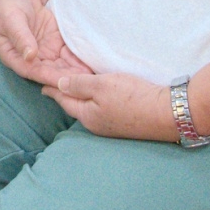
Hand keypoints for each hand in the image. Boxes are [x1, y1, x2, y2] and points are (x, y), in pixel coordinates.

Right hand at [0, 0, 90, 86]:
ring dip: (75, 72)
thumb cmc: (8, 4)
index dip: (47, 77)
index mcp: (14, 56)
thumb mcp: (10, 18)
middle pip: (49, 72)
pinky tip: (91, 63)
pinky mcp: (56, 43)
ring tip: (90, 76)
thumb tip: (29, 55)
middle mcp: (31, 58)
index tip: (61, 81)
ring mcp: (45, 51)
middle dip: (66, 77)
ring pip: (61, 66)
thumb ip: (20, 37)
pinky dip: (79, 60)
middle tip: (82, 82)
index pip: (31, 70)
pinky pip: (69, 55)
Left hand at [42, 69, 178, 140]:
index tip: (42, 84)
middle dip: (66, 95)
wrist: (168, 114)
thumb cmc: (133, 98)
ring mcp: (112, 126)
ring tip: (77, 87)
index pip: (64, 100)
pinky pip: (104, 110)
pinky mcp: (126, 124)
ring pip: (91, 109)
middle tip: (57, 83)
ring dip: (83, 97)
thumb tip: (58, 84)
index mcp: (87, 116)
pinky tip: (103, 95)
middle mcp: (97, 125)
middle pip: (76, 106)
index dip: (52, 90)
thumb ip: (79, 84)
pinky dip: (98, 100)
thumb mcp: (102, 85)